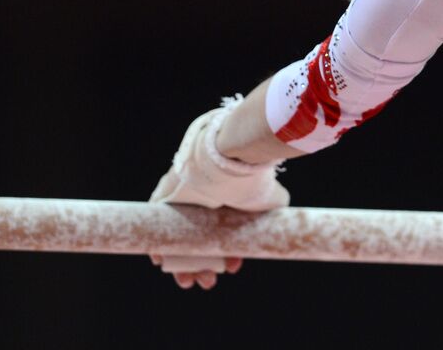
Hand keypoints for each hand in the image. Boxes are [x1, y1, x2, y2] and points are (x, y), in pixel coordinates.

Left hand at [148, 99, 289, 289]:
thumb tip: (286, 225)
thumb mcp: (267, 198)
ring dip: (182, 266)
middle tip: (208, 281)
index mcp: (225, 207)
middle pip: (198, 245)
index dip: (224, 257)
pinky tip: (164, 263)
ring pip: (178, 242)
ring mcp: (182, 204)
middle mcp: (203, 206)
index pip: (221, 238)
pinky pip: (156, 230)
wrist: (226, 160)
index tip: (231, 267)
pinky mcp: (163, 200)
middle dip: (202, 268)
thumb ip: (273, 210)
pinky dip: (159, 249)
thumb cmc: (249, 178)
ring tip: (189, 281)